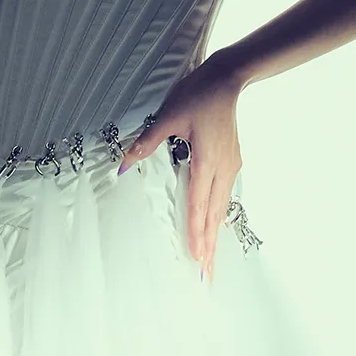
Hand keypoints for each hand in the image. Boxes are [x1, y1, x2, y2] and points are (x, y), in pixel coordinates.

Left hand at [117, 54, 245, 281]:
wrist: (228, 79)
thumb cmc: (198, 95)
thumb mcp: (168, 116)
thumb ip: (146, 143)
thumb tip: (123, 165)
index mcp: (206, 162)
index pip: (199, 206)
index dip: (197, 233)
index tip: (196, 258)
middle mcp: (222, 169)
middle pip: (214, 216)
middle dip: (209, 247)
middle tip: (206, 276)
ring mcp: (230, 165)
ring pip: (221, 208)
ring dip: (215, 234)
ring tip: (210, 260)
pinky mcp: (231, 160)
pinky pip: (224, 195)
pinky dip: (218, 215)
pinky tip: (215, 226)